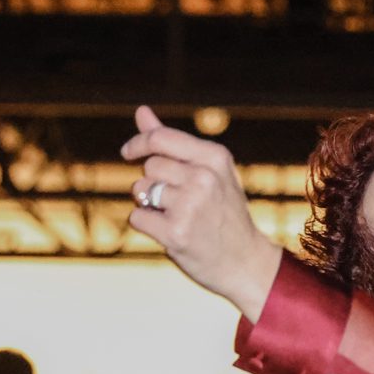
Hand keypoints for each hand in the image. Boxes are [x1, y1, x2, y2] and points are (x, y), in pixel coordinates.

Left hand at [119, 105, 281, 319]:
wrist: (245, 263)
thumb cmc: (224, 214)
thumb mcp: (209, 172)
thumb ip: (173, 143)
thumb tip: (141, 111)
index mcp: (214, 158)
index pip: (160, 138)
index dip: (138, 143)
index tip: (128, 153)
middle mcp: (204, 178)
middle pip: (149, 166)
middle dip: (152, 181)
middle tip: (176, 201)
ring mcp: (190, 206)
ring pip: (140, 190)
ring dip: (148, 204)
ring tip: (176, 216)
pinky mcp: (176, 233)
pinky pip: (137, 217)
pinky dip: (146, 225)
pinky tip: (169, 232)